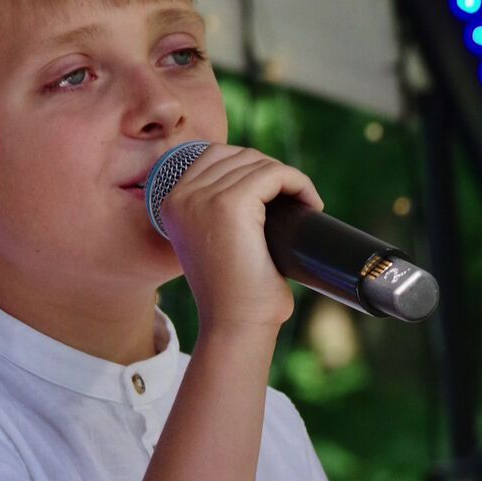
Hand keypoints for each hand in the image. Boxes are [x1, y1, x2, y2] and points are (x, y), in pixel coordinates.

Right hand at [157, 144, 323, 330]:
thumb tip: (263, 183)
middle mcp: (181, 196)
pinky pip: (274, 174)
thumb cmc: (234, 293)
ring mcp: (203, 198)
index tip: (277, 195)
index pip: (215, 157)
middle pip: (237, 155)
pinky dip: (299, 183)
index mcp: (171, 203)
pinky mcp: (231, 204)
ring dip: (288, 179)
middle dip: (271, 173)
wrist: (235, 325)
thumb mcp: (215, 242)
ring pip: (258, 163)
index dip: (252, 168)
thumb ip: (221, 211)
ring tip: (305, 205)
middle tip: (295, 202)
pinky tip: (311, 204)